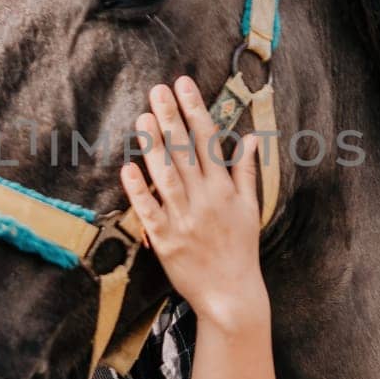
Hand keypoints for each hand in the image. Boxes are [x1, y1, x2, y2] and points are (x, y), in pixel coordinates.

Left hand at [119, 75, 268, 332]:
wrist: (231, 294)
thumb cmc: (240, 249)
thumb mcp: (250, 207)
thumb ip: (246, 171)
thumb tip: (251, 138)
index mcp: (224, 188)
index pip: (207, 140)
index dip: (195, 110)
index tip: (183, 84)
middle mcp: (204, 198)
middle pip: (185, 151)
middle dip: (171, 118)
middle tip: (157, 90)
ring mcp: (183, 218)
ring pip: (166, 175)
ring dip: (154, 146)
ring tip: (142, 118)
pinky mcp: (165, 240)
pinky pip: (150, 211)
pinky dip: (139, 190)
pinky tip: (128, 168)